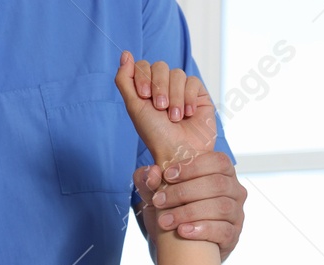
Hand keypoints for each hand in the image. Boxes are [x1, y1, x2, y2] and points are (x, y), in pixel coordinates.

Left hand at [114, 52, 216, 177]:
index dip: (144, 76)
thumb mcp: (134, 107)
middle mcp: (163, 87)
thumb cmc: (155, 134)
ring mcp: (181, 89)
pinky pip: (193, 81)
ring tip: (175, 117)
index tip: (144, 97)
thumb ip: (125, 80)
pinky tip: (188, 114)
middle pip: (160, 66)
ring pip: (178, 73)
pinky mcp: (198, 94)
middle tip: (160, 108)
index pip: (143, 65)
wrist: (180, 151)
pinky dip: (188, 98)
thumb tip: (125, 53)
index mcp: (146, 90)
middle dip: (159, 87)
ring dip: (174, 97)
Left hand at [133, 152, 246, 259]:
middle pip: (217, 184)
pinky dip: (202, 230)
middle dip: (184, 192)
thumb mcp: (155, 194)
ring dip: (189, 212)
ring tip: (166, 221)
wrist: (177, 247)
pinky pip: (224, 230)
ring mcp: (236, 214)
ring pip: (221, 207)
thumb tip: (152, 173)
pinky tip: (183, 231)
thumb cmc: (171, 211)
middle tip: (159, 201)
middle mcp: (234, 190)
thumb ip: (148, 180)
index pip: (217, 161)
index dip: (193, 166)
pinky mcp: (233, 235)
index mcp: (222, 173)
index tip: (167, 176)